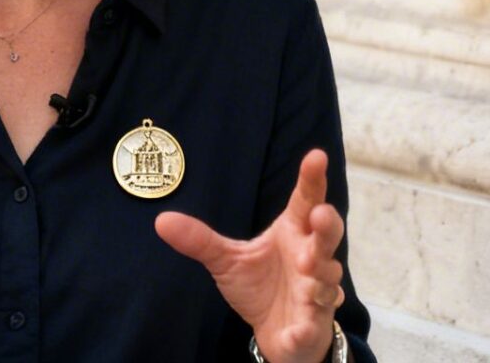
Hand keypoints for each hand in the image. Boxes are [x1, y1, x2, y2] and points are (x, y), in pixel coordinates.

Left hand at [155, 149, 345, 362]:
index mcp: (293, 233)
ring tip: (306, 268)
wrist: (275, 332)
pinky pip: (315, 322)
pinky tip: (299, 329)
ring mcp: (317, 289)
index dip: (312, 179)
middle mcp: (311, 256)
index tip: (316, 156)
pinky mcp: (313, 322)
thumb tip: (161, 220)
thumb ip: (200, 240)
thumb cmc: (259, 286)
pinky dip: (308, 325)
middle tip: (319, 215)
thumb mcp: (226, 260)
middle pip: (327, 235)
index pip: (305, 201)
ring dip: (321, 272)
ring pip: (328, 275)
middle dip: (327, 225)